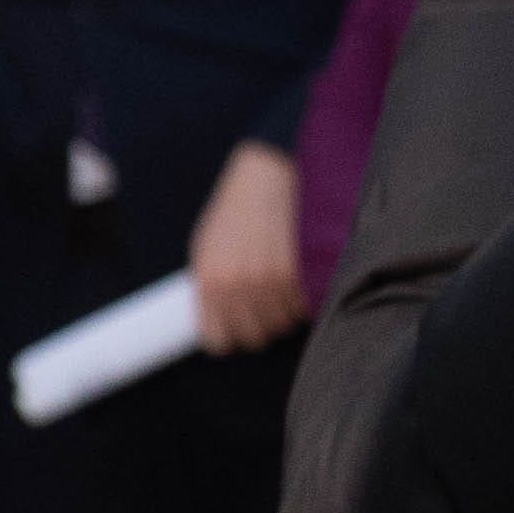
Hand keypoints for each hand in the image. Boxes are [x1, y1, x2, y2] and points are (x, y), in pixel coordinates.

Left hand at [188, 141, 311, 352]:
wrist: (269, 172)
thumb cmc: (236, 210)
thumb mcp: (207, 247)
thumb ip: (210, 286)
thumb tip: (218, 324)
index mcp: (210, 282)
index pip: (218, 341)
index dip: (230, 335)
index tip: (239, 325)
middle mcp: (239, 285)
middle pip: (255, 337)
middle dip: (261, 323)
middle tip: (266, 301)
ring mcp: (273, 279)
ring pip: (284, 323)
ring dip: (286, 309)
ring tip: (284, 282)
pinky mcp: (303, 269)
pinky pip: (306, 305)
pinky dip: (306, 297)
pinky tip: (301, 275)